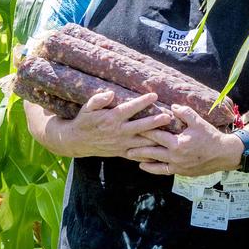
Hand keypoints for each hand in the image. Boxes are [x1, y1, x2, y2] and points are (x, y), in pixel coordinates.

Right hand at [50, 91, 173, 158]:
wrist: (77, 142)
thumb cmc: (84, 121)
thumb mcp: (87, 107)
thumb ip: (98, 99)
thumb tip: (111, 93)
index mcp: (111, 118)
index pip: (130, 109)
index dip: (142, 102)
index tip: (154, 95)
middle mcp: (119, 131)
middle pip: (141, 126)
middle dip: (155, 122)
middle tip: (169, 117)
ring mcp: (121, 144)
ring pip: (142, 142)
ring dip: (156, 138)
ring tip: (171, 134)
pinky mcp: (122, 152)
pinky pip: (138, 154)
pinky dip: (150, 154)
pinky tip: (162, 152)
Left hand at [125, 104, 242, 176]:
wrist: (224, 154)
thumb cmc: (211, 136)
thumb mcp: (198, 122)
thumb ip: (184, 113)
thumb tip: (171, 107)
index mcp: (178, 143)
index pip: (156, 135)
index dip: (144, 130)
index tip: (133, 126)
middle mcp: (175, 157)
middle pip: (152, 152)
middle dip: (138, 148)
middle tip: (124, 146)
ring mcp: (178, 166)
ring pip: (156, 164)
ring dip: (143, 160)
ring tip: (131, 158)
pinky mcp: (182, 172)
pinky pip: (164, 171)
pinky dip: (154, 169)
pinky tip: (147, 167)